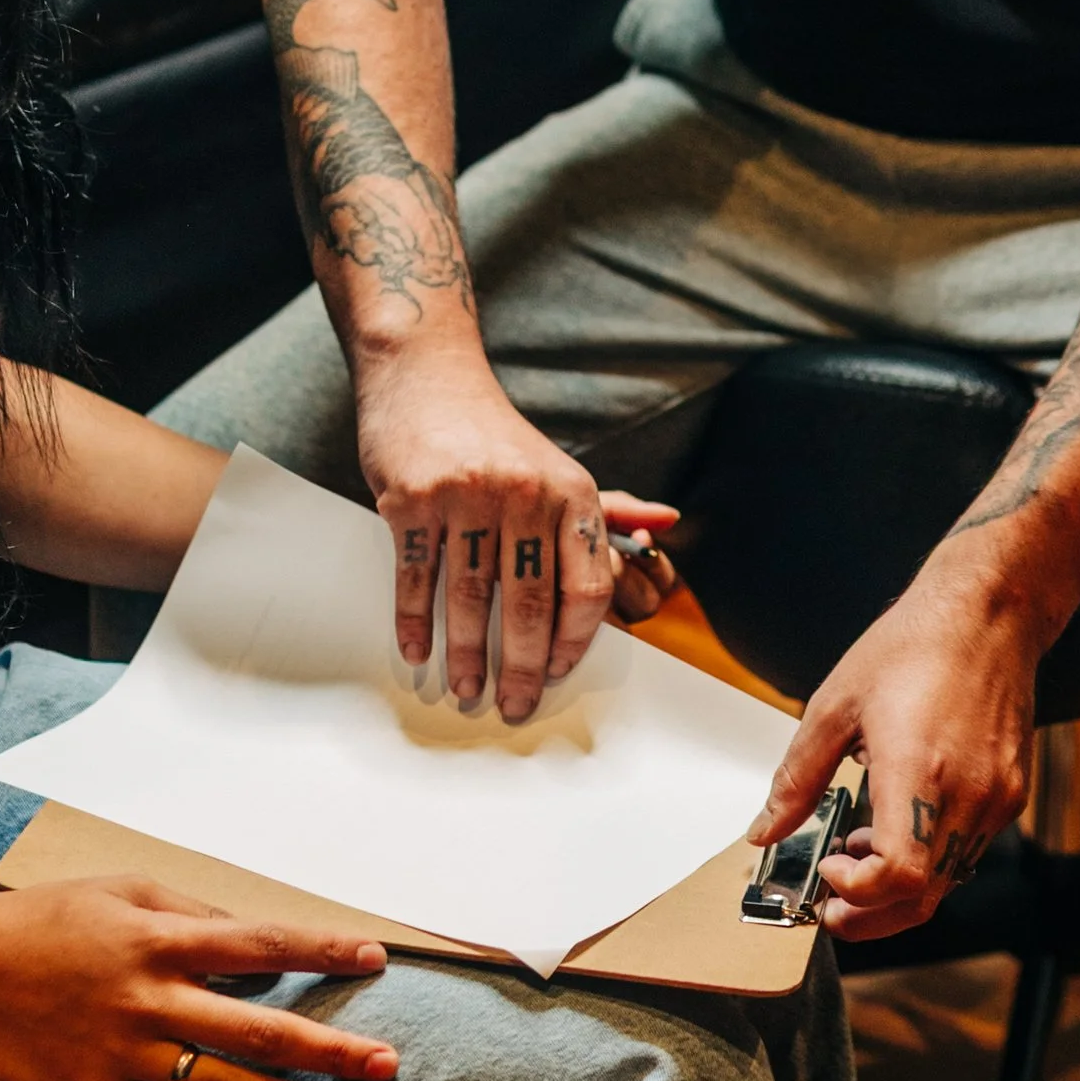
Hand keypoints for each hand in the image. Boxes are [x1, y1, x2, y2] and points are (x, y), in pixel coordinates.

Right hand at [0, 875, 399, 1080]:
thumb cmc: (46, 920)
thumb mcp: (124, 889)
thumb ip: (194, 911)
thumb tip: (257, 938)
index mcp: (162, 940)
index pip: (263, 943)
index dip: (324, 950)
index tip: (375, 958)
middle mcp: (152, 999)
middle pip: (259, 1030)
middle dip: (329, 1049)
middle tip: (385, 1063)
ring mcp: (125, 1055)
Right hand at [353, 352, 676, 722]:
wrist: (427, 376)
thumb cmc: (496, 436)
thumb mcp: (559, 468)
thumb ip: (609, 507)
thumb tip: (666, 523)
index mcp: (571, 492)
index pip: (587, 587)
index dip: (574, 640)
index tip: (555, 672)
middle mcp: (525, 493)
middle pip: (530, 603)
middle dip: (521, 666)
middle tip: (512, 704)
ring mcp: (467, 495)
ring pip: (470, 598)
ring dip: (467, 654)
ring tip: (466, 686)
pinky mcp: (412, 498)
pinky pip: (416, 576)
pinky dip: (415, 622)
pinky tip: (420, 651)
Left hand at [749, 571, 1045, 943]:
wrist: (987, 614)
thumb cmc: (912, 648)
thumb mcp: (834, 707)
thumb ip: (797, 779)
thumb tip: (765, 831)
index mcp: (919, 772)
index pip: (898, 875)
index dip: (858, 893)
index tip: (828, 873)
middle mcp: (967, 795)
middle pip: (922, 897)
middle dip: (870, 915)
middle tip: (831, 908)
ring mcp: (997, 799)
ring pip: (947, 881)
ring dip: (898, 887)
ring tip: (858, 851)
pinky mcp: (1012, 794)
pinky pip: (968, 852)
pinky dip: (930, 859)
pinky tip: (898, 824)